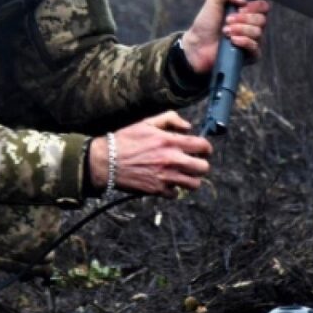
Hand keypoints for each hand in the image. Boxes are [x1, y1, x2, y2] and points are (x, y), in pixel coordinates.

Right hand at [88, 111, 211, 197]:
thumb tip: (187, 126)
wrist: (106, 161)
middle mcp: (172, 160)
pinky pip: (176, 194)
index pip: (202, 146)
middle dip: (201, 164)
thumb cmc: (125, 140)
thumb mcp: (147, 122)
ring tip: (184, 175)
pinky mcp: (157, 190)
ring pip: (194, 184)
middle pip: (203, 168)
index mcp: (170, 142)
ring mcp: (166, 177)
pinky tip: (167, 182)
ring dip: (191, 179)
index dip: (206, 148)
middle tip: (193, 163)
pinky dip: (173, 190)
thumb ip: (170, 119)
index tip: (203, 149)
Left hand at [181, 0, 269, 73]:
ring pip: (258, 32)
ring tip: (225, 31)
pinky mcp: (249, 55)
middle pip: (262, 19)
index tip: (240, 7)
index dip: (254, 6)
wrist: (197, 43)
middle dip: (244, 18)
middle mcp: (252, 26)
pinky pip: (255, 48)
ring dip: (240, 29)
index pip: (264, 7)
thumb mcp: (214, 0)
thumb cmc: (206, 23)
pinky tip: (232, 40)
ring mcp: (252, 41)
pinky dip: (244, 41)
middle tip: (228, 20)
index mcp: (247, 13)